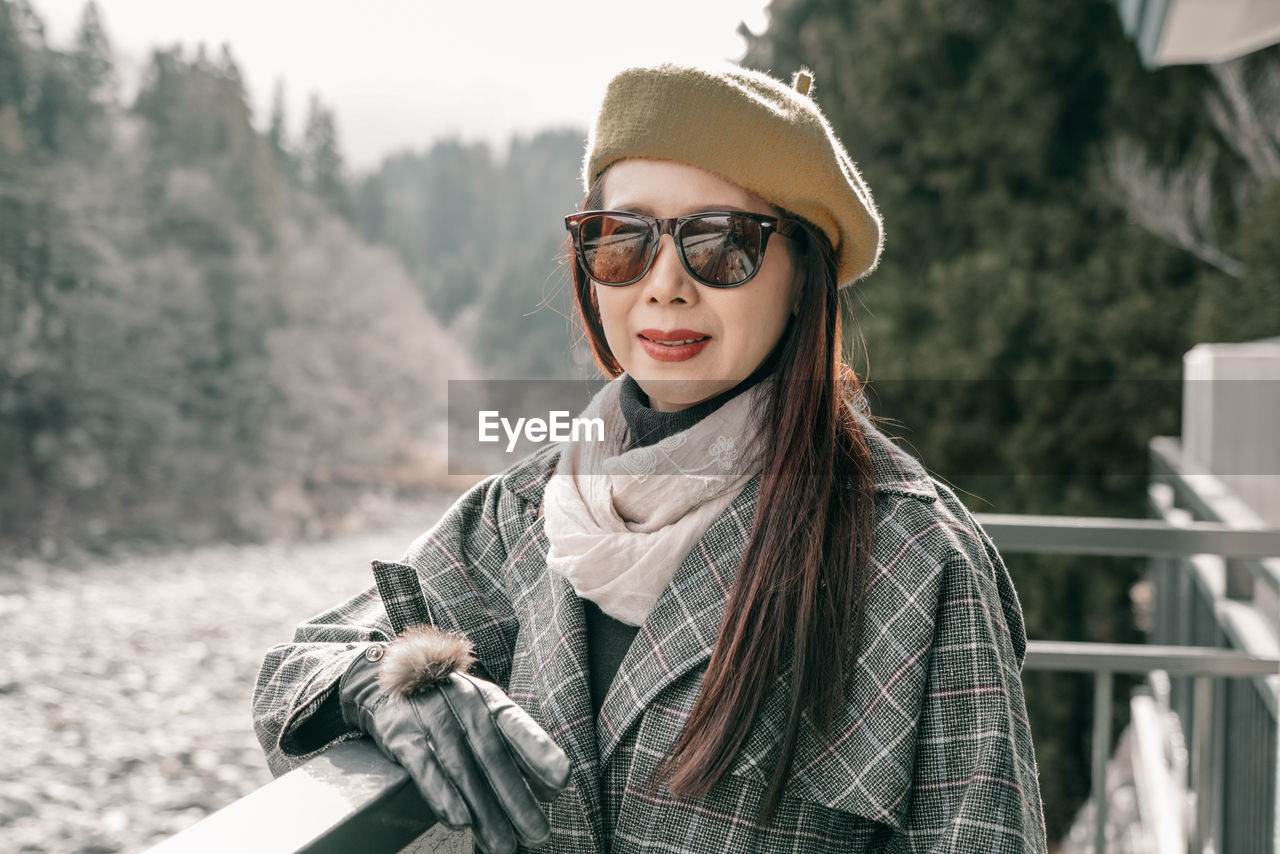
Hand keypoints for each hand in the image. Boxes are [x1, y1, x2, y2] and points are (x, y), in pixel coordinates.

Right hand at [339, 649, 570, 852]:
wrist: (388, 681)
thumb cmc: (450, 706)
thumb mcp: (484, 714)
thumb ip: (515, 748)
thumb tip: (549, 790)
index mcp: (489, 701)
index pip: (518, 726)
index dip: (540, 751)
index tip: (561, 780)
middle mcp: (464, 705)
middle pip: (492, 756)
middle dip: (516, 798)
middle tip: (537, 832)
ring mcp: (432, 718)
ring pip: (462, 769)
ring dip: (484, 810)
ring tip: (502, 843)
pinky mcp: (403, 737)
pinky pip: (425, 768)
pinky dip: (442, 794)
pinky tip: (459, 819)